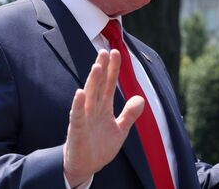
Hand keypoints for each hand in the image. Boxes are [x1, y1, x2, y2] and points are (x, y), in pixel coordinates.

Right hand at [63, 49, 144, 186]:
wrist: (86, 167)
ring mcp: (85, 118)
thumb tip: (141, 98)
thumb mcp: (120, 130)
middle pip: (98, 85)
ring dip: (92, 81)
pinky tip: (79, 93)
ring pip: (89, 96)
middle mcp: (93, 109)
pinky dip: (78, 104)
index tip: (116, 52)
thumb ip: (129, 114)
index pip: (109, 84)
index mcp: (103, 107)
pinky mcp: (77, 130)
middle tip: (105, 50)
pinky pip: (78, 115)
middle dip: (102, 68)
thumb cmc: (100, 147)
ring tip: (97, 66)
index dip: (113, 69)